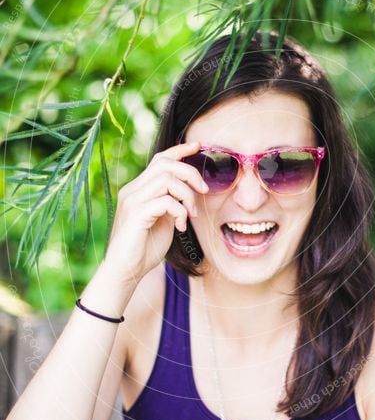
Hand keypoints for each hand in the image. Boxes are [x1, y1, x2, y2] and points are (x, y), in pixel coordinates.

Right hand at [103, 140, 208, 282]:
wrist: (125, 272)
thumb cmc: (144, 249)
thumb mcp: (163, 221)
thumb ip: (171, 204)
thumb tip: (187, 194)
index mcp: (138, 189)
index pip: (159, 160)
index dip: (180, 150)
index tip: (198, 146)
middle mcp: (132, 190)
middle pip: (165, 164)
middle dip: (191, 173)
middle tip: (204, 192)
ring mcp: (132, 200)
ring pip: (167, 179)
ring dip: (187, 195)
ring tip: (191, 215)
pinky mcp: (136, 214)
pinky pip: (166, 201)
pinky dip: (180, 212)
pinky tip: (181, 227)